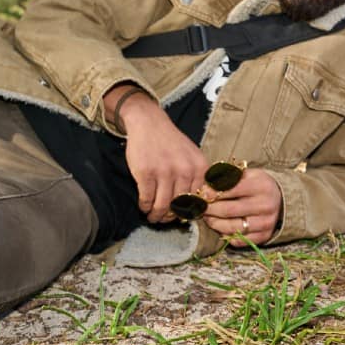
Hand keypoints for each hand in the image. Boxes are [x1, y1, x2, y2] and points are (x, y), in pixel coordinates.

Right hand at [105, 84, 208, 222]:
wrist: (150, 124)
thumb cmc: (172, 143)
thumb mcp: (194, 156)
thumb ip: (198, 177)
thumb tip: (199, 204)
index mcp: (200, 168)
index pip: (199, 199)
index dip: (189, 212)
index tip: (182, 216)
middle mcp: (185, 171)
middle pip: (180, 205)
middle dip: (171, 216)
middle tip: (164, 220)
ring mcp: (165, 172)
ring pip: (163, 205)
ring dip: (157, 216)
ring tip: (153, 218)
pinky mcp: (146, 173)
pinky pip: (147, 199)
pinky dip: (145, 207)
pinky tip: (144, 207)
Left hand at [201, 168, 281, 245]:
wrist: (280, 200)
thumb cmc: (257, 185)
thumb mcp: (247, 175)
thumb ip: (227, 178)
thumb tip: (205, 188)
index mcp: (261, 186)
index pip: (231, 189)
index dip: (212, 192)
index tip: (201, 194)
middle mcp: (265, 205)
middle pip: (228, 210)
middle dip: (209, 209)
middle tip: (200, 208)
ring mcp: (265, 222)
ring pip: (231, 227)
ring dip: (214, 223)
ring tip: (208, 217)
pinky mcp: (264, 236)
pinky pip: (238, 240)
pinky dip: (226, 235)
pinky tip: (221, 227)